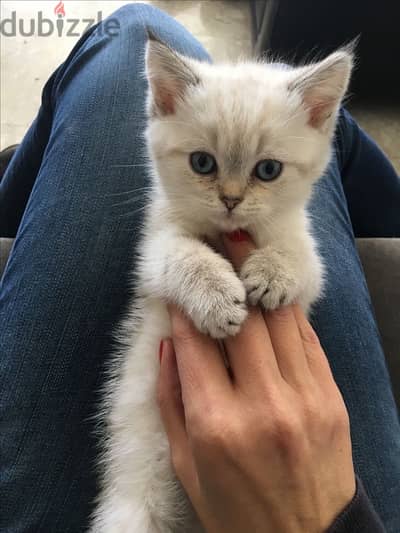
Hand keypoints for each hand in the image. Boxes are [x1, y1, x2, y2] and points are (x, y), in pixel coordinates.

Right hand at [157, 232, 355, 532]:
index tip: (185, 281)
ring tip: (251, 247)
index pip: (196, 342)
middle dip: (230, 272)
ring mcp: (304, 398)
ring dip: (262, 280)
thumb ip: (171, 401)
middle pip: (243, 319)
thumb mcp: (186, 466)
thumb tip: (170, 344)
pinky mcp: (331, 398)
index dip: (188, 305)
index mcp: (216, 424)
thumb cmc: (235, 509)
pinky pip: (307, 341)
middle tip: (222, 237)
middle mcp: (262, 404)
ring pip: (280, 321)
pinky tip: (276, 294)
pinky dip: (289, 314)